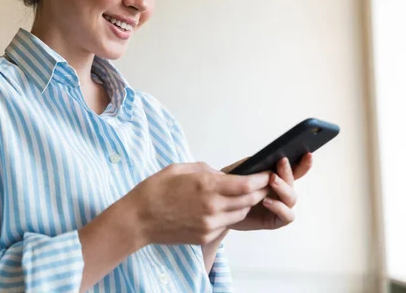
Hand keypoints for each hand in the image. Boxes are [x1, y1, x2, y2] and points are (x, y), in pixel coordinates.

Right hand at [125, 162, 270, 246]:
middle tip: (262, 183)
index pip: (246, 184)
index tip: (267, 174)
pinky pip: (226, 225)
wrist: (138, 219)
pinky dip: (229, 216)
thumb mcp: (179, 169)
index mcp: (206, 186)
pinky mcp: (205, 236)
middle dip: (259, 191)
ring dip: (244, 204)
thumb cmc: (154, 190)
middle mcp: (211, 206)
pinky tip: (222, 208)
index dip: (261, 179)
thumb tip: (222, 174)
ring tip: (242, 195)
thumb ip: (205, 169)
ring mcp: (209, 224)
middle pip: (249, 200)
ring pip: (240, 213)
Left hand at [228, 153, 312, 230]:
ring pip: (292, 197)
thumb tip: (265, 157)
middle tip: (281, 162)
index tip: (308, 154)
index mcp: (275, 178)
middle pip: (292, 181)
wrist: (219, 211)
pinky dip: (279, 207)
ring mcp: (280, 206)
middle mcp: (280, 192)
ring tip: (272, 180)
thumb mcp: (237, 173)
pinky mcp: (276, 220)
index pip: (293, 170)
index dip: (303, 163)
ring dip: (283, 187)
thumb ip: (251, 165)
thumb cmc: (229, 189)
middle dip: (287, 171)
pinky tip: (267, 201)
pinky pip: (287, 215)